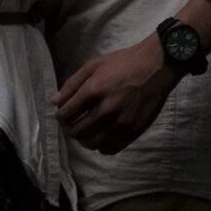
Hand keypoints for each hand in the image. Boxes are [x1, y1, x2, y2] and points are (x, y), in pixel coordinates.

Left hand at [52, 35, 177, 154]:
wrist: (156, 66)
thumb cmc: (123, 62)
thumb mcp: (94, 65)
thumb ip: (72, 84)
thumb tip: (54, 101)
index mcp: (94, 90)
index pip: (66, 114)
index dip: (60, 116)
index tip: (62, 114)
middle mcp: (106, 110)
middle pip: (77, 132)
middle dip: (69, 129)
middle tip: (72, 124)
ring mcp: (121, 123)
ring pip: (92, 143)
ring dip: (84, 139)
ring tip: (85, 131)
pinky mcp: (134, 131)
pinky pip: (110, 148)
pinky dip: (101, 146)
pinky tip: (101, 137)